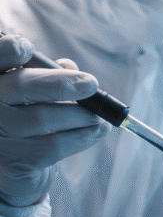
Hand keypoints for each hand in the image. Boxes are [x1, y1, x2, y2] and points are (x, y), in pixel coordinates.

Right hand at [0, 34, 109, 211]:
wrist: (18, 168)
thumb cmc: (28, 121)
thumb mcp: (34, 94)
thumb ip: (46, 76)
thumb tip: (68, 66)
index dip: (6, 51)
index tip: (28, 48)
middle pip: (21, 87)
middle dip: (60, 83)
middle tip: (90, 84)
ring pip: (42, 117)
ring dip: (80, 114)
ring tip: (98, 116)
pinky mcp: (11, 163)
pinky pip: (53, 145)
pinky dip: (82, 137)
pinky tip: (97, 131)